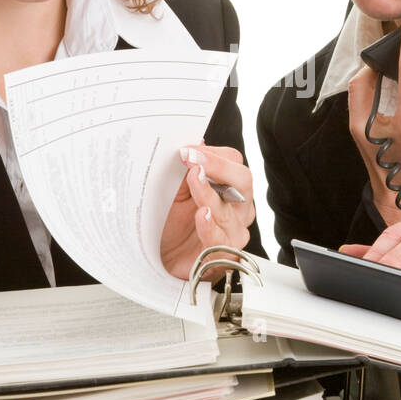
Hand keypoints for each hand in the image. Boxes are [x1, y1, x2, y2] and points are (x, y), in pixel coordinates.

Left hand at [160, 144, 257, 281]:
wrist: (157, 258)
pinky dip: (210, 227)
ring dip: (210, 195)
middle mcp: (236, 208)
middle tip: (194, 162)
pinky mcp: (223, 255)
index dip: (213, 155)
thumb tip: (196, 141)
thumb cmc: (169, 223)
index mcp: (227, 187)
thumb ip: (187, 169)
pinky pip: (222, 241)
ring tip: (194, 183)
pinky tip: (201, 216)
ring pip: (231, 211)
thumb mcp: (173, 189)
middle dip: (219, 168)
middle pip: (243, 181)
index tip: (188, 151)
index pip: (233, 162)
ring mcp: (233, 231)